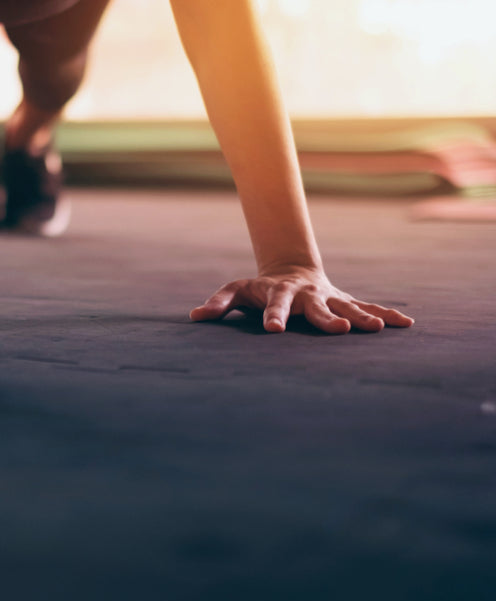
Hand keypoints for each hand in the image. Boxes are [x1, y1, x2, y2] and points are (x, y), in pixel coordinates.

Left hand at [190, 266, 413, 333]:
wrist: (291, 269)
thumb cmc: (259, 288)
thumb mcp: (237, 291)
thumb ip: (219, 303)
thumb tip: (195, 316)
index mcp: (279, 293)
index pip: (275, 305)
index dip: (273, 316)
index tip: (272, 331)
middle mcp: (308, 294)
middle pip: (317, 307)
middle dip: (327, 319)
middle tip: (339, 330)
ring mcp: (329, 297)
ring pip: (348, 307)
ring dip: (362, 318)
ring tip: (376, 330)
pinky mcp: (345, 301)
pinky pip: (368, 307)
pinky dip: (386, 314)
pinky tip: (405, 325)